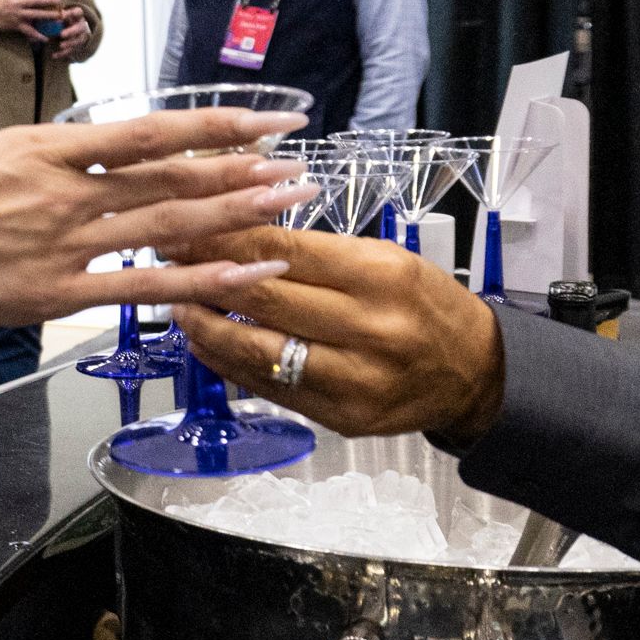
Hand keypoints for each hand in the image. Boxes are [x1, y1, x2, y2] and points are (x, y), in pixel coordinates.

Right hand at [0, 0, 57, 43]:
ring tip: (59, 16)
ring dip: (48, 16)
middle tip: (59, 1)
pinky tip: (46, 38)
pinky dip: (38, 36)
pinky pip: (29, 31)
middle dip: (49, 0)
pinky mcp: (16, 25)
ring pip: (36, 15)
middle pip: (35, 1)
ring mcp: (17, 15)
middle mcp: (17, 3)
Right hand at [0, 109, 304, 329]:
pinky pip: (144, 286)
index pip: (153, 130)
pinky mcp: (58, 291)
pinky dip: (203, 280)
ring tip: (291, 202)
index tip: (265, 121)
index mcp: (50, 147)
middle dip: (246, 169)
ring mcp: (67, 242)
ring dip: (239, 212)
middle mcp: (68, 190)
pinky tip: (248, 272)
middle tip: (298, 162)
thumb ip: (54, 156)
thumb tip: (99, 154)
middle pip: (176, 175)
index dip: (217, 126)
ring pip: (172, 224)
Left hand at [47, 7, 94, 61]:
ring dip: (69, 43)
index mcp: (78, 16)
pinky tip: (54, 56)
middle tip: (62, 34)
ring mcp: (81, 37)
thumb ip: (56, 15)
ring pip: (78, 41)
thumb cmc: (62, 21)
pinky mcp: (78, 47)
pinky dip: (63, 54)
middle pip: (80, 28)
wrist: (69, 33)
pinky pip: (72, 51)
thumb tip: (51, 14)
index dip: (72, 13)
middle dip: (71, 31)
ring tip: (61, 45)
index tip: (62, 15)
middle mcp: (82, 26)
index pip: (78, 12)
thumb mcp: (60, 16)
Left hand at [169, 229, 508, 443]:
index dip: (226, 236)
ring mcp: (355, 380)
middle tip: (164, 254)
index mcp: (382, 276)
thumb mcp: (385, 260)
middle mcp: (370, 329)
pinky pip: (270, 388)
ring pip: (259, 350)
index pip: (286, 252)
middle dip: (204, 273)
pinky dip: (229, 364)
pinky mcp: (342, 418)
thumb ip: (317, 252)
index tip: (185, 221)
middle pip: (265, 299)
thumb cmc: (425, 306)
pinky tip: (204, 343)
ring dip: (206, 325)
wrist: (475, 372)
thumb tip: (237, 233)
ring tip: (176, 301)